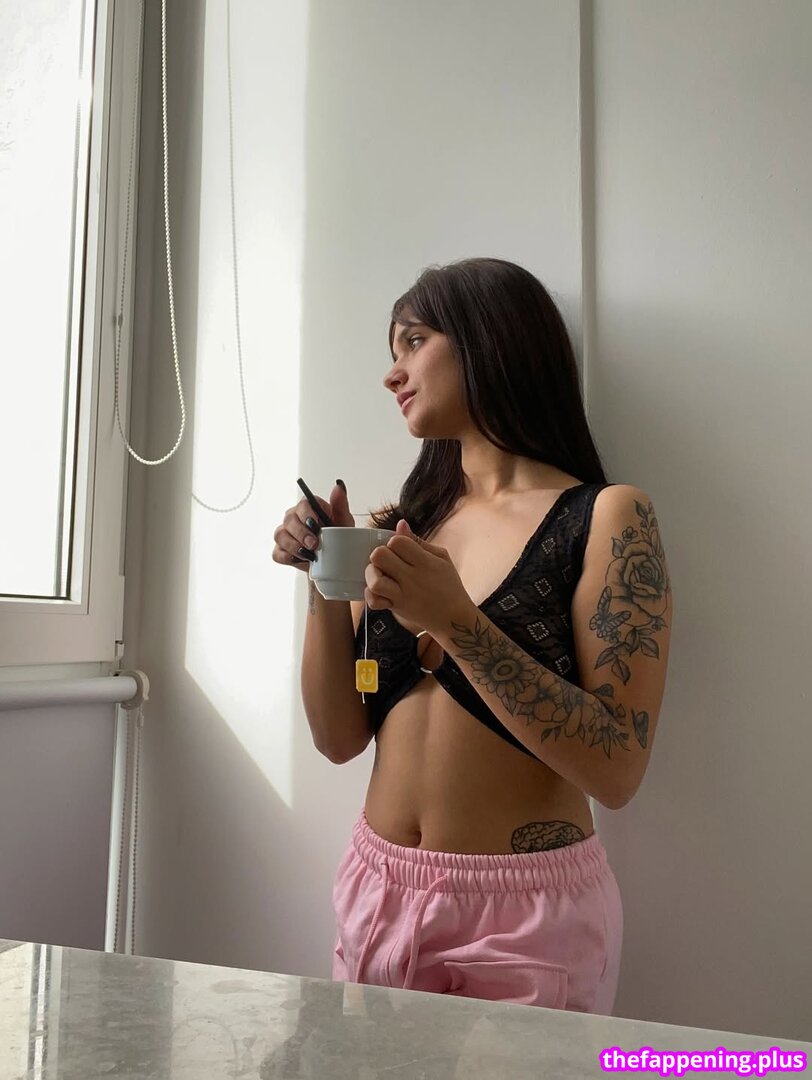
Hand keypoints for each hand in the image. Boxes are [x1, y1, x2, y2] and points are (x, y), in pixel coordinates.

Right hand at [272, 481, 353, 571]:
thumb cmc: (339, 537)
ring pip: (280, 535)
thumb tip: (338, 486)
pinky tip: (300, 559)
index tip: (316, 525)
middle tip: (314, 544)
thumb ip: (340, 504)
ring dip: (294, 546)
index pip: (303, 504)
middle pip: (289, 520)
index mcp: (309, 507)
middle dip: (301, 533)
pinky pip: (277, 553)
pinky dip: (288, 558)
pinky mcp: (282, 551)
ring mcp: (286, 534)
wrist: (336, 560)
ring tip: (309, 554)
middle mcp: (294, 518)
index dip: (307, 515)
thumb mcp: (344, 522)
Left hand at [365, 519, 474, 635]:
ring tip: (381, 574)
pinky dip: (371, 594)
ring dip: (372, 574)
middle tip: (388, 561)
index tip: (400, 549)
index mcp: (425, 562)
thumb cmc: (449, 584)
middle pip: (380, 556)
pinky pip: (374, 601)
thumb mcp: (441, 557)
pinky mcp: (396, 608)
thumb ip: (418, 541)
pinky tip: (379, 589)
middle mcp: (412, 578)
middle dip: (379, 554)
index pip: (397, 542)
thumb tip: (400, 524)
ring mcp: (402, 595)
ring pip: (375, 580)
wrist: (454, 618)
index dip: (394, 541)